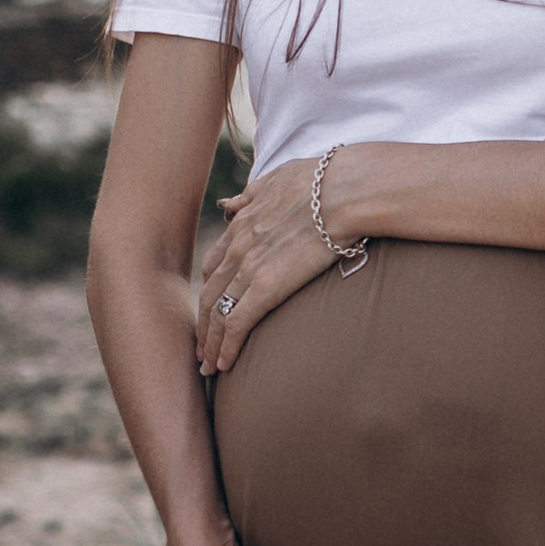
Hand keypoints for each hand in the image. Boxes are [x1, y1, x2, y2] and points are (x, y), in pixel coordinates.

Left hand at [196, 155, 347, 374]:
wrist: (343, 191)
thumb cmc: (324, 182)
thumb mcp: (278, 178)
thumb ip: (254, 192)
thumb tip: (235, 200)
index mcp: (242, 224)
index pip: (214, 265)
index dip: (209, 290)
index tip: (210, 309)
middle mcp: (237, 248)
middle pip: (209, 294)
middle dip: (203, 324)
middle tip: (201, 349)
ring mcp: (249, 268)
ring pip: (217, 315)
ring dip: (210, 344)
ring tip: (209, 367)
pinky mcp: (266, 287)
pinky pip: (236, 325)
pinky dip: (226, 348)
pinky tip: (226, 365)